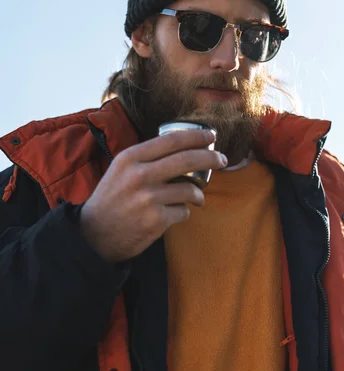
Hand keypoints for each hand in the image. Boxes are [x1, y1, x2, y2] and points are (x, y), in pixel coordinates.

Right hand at [80, 129, 226, 261]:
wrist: (94, 235)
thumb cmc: (111, 199)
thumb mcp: (121, 169)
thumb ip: (146, 158)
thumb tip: (183, 148)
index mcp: (131, 158)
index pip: (171, 140)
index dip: (196, 136)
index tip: (210, 136)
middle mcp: (140, 175)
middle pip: (187, 159)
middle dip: (211, 157)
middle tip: (222, 159)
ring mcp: (148, 198)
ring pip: (190, 189)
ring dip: (198, 193)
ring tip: (196, 197)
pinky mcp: (156, 220)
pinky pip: (183, 211)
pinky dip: (184, 212)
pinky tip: (175, 214)